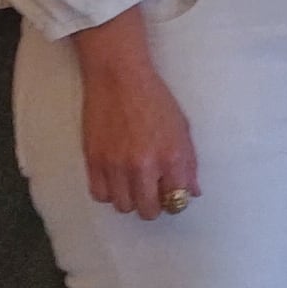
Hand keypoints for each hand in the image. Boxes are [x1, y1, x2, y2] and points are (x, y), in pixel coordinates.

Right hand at [72, 9, 199, 221]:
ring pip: (123, 206)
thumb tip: (192, 192)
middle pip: (148, 211)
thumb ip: (188, 164)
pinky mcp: (94, 161)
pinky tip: (114, 178)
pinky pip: (100, 194)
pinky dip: (108, 191)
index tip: (168, 190)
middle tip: (150, 189)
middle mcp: (144, 166)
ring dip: (129, 198)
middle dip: (152, 204)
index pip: (176, 202)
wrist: (118, 76)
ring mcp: (116, 166)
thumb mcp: (182, 128)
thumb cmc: (155, 99)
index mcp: (171, 158)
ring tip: (131, 181)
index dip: (174, 199)